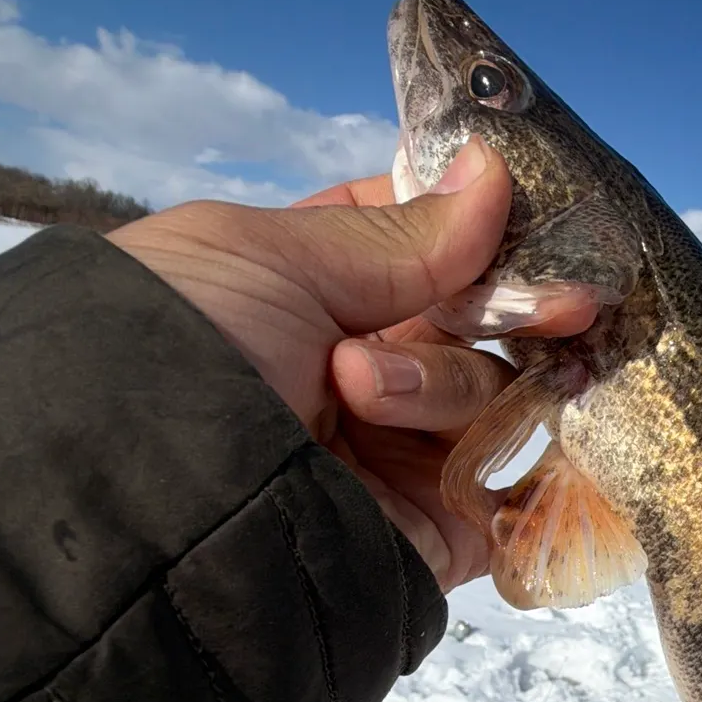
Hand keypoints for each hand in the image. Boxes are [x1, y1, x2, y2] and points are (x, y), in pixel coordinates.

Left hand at [107, 140, 599, 589]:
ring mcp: (402, 456)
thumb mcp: (272, 260)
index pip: (426, 247)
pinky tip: (547, 432)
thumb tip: (493, 170)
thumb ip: (402, 235)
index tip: (523, 208)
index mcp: (315, 293)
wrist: (148, 501)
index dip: (477, 226)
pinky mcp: (435, 531)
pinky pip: (516, 498)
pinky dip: (542, 469)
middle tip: (554, 300)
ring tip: (358, 392)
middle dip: (499, 306)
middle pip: (477, 325)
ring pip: (489, 397)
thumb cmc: (184, 346)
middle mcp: (365, 373)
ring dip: (439, 384)